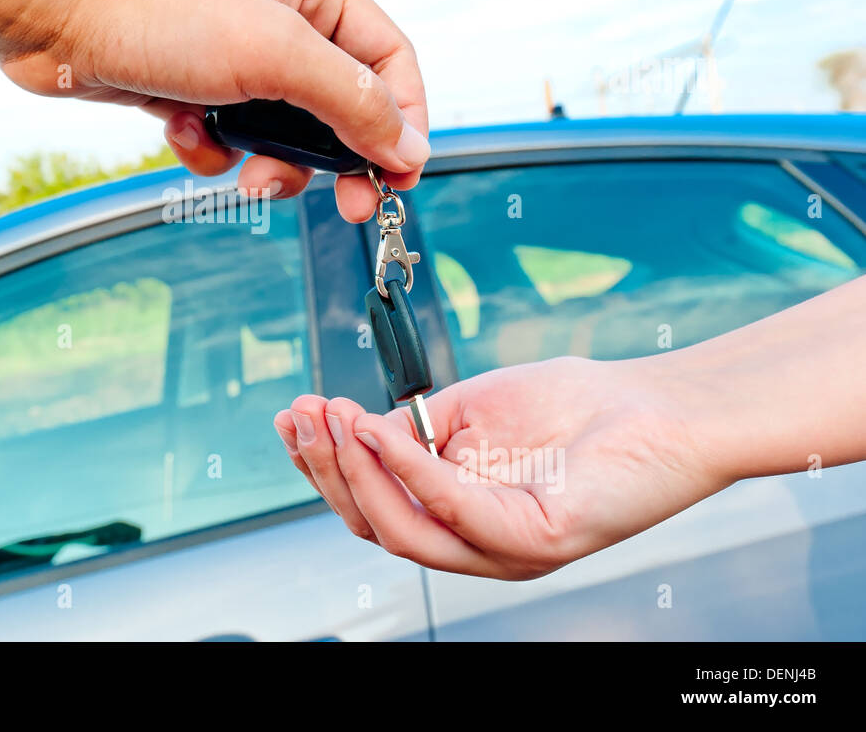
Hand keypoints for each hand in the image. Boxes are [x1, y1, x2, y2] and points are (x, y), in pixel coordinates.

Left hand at [0, 0, 429, 222]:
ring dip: (268, 163)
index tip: (400, 179)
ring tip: (243, 174)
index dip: (403, 121)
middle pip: (339, 105)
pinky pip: (223, 139)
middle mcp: (276, 21)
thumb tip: (410, 149)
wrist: (47, 6)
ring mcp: (228, 57)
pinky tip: (180, 132)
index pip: (388, 61)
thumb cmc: (157, 5)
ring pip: (280, 133)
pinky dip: (209, 149)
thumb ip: (351, 101)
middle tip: (346, 205)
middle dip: (337, 158)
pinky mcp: (184, 89)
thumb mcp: (275, 52)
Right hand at [272, 356, 733, 578]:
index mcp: (458, 515)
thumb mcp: (471, 410)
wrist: (663, 407)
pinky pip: (453, 511)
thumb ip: (413, 428)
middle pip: (374, 524)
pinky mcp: (537, 543)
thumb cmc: (577, 407)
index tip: (294, 414)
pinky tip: (378, 428)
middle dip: (326, 469)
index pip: (373, 505)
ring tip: (330, 419)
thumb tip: (350, 430)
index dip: (325, 465)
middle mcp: (476, 544)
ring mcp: (506, 551)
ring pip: (402, 532)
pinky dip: (407, 468)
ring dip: (355, 474)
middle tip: (301, 414)